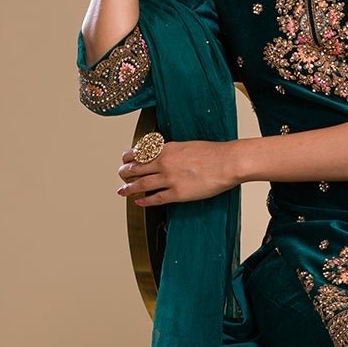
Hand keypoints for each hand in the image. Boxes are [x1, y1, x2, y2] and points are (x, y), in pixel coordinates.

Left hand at [117, 140, 240, 205]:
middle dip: (125, 173)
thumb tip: (168, 155)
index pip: (140, 152)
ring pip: (141, 184)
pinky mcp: (177, 193)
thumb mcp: (188, 145)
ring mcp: (169, 179)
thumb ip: (175, 151)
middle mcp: (164, 162)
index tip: (125, 160)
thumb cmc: (214, 153)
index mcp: (166, 148)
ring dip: (129, 188)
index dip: (129, 157)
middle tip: (121, 176)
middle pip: (136, 168)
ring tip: (122, 191)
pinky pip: (156, 198)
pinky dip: (145, 200)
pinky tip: (139, 201)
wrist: (227, 162)